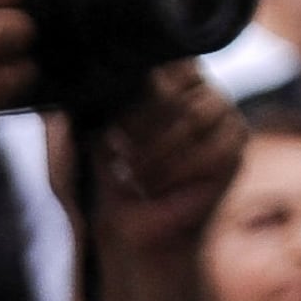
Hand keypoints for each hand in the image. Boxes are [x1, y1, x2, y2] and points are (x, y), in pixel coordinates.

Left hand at [73, 67, 247, 300]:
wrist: (131, 242)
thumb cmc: (104, 192)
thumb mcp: (80, 147)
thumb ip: (76, 113)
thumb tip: (64, 82)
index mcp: (167, 82)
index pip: (169, 57)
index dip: (141, 88)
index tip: (112, 129)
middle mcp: (201, 92)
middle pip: (183, 85)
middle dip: (144, 124)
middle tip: (121, 157)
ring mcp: (225, 120)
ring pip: (199, 113)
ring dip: (158, 151)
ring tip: (135, 178)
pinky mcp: (236, 152)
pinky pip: (215, 148)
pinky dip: (179, 170)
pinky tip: (157, 189)